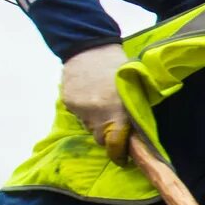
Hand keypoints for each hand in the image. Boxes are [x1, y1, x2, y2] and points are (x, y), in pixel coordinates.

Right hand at [59, 42, 133, 160]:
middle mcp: (96, 114)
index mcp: (116, 111)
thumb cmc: (119, 66)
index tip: (123, 158)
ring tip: (103, 105)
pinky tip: (91, 97)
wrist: (89, 46)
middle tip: (116, 127)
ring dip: (97, 122)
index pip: (114, 144)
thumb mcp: (134, 90)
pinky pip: (80, 115)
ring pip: (90, 127)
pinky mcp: (68, 102)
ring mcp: (79, 109)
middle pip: (101, 139)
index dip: (119, 155)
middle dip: (109, 136)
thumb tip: (136, 137)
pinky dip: (86, 111)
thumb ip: (133, 113)